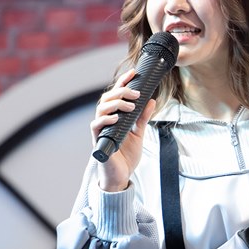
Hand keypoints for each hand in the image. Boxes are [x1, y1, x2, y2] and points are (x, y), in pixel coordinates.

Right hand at [90, 68, 156, 191]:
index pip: (116, 94)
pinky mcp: (98, 140)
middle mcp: (105, 120)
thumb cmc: (127, 155)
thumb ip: (143, 118)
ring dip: (116, 104)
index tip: (133, 73)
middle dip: (121, 91)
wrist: (122, 175)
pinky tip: (117, 118)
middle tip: (136, 94)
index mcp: (115, 116)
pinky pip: (96, 125)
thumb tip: (151, 101)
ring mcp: (101, 130)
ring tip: (130, 106)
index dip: (123, 82)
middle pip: (107, 98)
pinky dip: (106, 119)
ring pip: (101, 108)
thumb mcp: (138, 133)